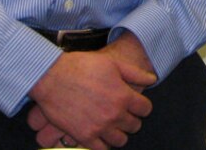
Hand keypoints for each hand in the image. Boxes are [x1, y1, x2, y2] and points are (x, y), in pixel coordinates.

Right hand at [27, 48, 155, 149]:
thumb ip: (135, 74)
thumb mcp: (113, 64)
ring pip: (121, 140)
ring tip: (113, 124)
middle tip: (124, 113)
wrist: (52, 77)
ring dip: (120, 133)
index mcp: (124, 96)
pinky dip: (104, 143)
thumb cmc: (82, 66)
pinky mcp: (83, 137)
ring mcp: (99, 128)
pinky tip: (101, 134)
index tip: (136, 104)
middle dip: (132, 118)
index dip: (142, 105)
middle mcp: (114, 115)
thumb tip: (153, 80)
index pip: (145, 109)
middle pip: (134, 125)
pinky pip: (102, 149)